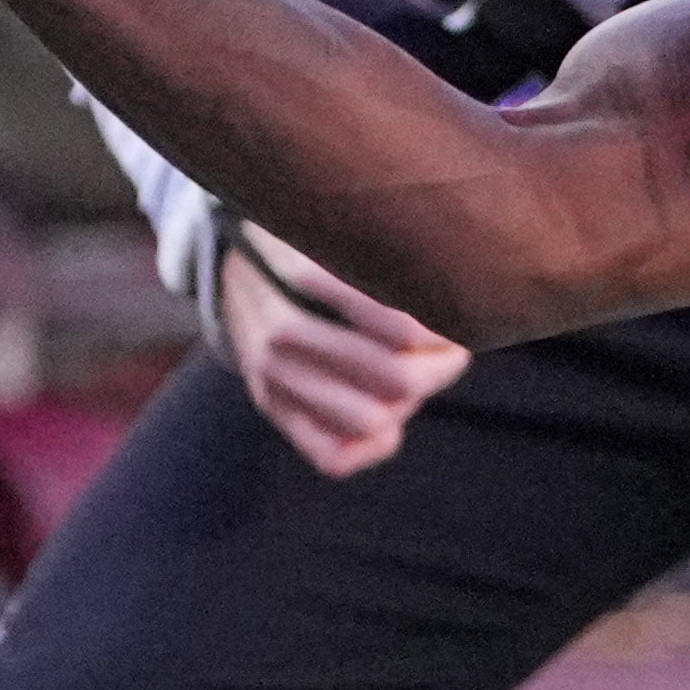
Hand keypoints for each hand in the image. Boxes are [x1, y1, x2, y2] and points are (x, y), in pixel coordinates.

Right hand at [214, 226, 472, 475]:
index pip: (400, 331)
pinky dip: (374, 445)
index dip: (442, 337)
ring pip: (371, 421)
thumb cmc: (312, 246)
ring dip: (409, 403)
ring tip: (418, 374)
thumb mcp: (339, 231)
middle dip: (439, 368)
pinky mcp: (272, 407)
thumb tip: (455, 291)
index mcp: (301, 275)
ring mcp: (272, 375)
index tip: (453, 322)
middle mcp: (281, 330)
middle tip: (450, 349)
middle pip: (397, 380)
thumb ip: (388, 255)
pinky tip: (390, 419)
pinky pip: (333, 458)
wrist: (233, 268)